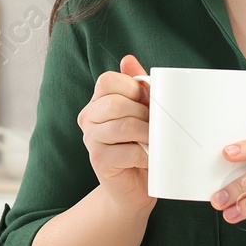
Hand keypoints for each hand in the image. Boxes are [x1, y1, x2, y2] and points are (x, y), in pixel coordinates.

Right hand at [76, 54, 155, 211]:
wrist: (136, 186)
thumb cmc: (142, 145)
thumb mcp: (143, 112)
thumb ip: (138, 87)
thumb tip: (128, 59)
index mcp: (98, 101)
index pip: (107, 81)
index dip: (132, 88)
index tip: (146, 102)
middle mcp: (89, 118)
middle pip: (116, 103)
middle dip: (144, 114)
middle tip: (156, 127)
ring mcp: (91, 140)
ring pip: (124, 126)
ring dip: (148, 134)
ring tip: (156, 142)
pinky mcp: (99, 161)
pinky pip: (128, 151)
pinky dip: (147, 155)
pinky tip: (151, 159)